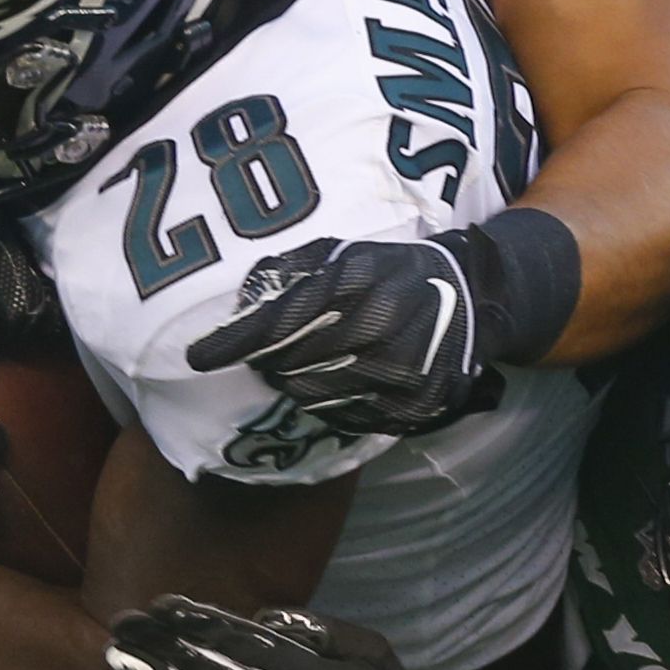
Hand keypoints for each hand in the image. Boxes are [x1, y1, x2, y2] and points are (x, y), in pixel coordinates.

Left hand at [185, 209, 580, 437]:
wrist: (472, 299)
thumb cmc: (392, 271)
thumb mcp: (345, 253)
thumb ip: (292, 271)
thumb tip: (241, 300)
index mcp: (358, 279)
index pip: (281, 319)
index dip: (234, 341)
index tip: (197, 357)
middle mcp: (380, 324)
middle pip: (291, 363)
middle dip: (267, 363)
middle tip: (264, 359)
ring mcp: (400, 369)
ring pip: (314, 395)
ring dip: (295, 385)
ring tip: (301, 369)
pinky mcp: (415, 404)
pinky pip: (348, 417)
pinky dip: (330, 405)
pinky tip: (339, 383)